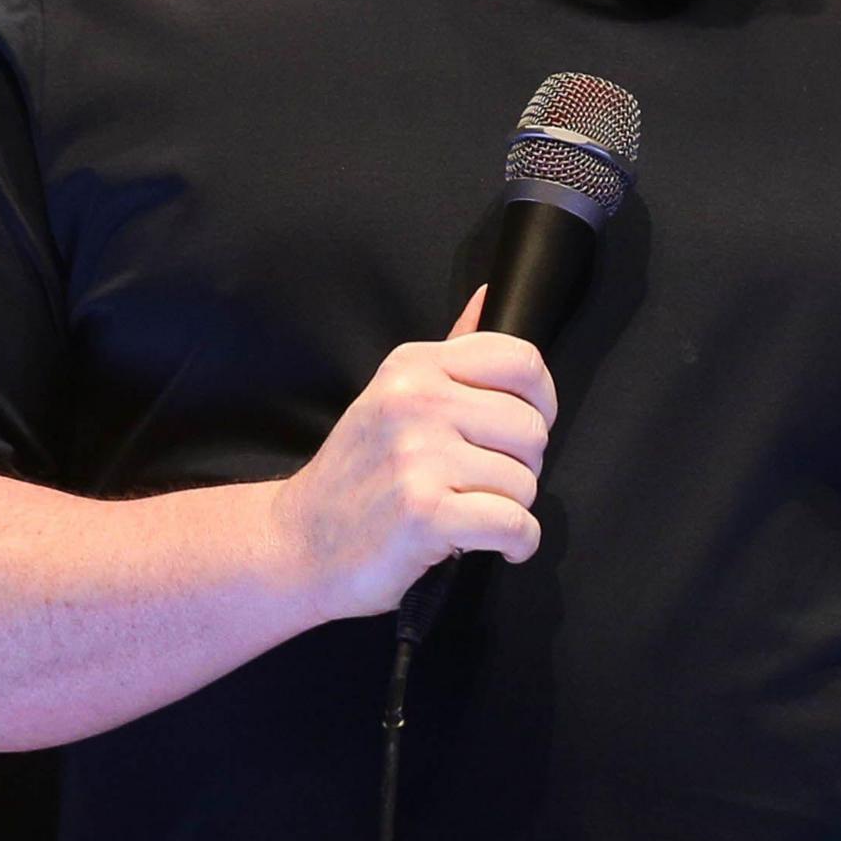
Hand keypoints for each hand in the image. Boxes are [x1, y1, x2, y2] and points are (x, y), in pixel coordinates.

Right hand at [269, 287, 557, 622]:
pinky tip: (496, 545)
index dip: (541, 401)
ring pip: (526, 482)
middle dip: (522, 466)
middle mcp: (415, 402)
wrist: (299, 544)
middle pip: (531, 428)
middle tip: (484, 483)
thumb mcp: (393, 397)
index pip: (520, 360)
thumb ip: (451, 352)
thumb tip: (487, 295)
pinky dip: (517, 543)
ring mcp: (418, 457)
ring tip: (471, 511)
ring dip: (511, 509)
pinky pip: (515, 525)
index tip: (521, 429)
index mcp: (413, 365)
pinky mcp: (425, 513)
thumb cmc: (356, 476)